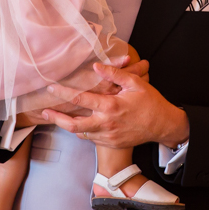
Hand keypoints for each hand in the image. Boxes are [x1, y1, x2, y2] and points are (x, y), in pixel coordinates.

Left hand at [43, 62, 188, 148]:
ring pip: (81, 134)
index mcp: (110, 106)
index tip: (51, 88)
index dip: (63, 93)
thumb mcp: (135, 83)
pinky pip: (91, 139)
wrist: (163, 126)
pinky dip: (83, 131)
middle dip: (56, 119)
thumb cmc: (150, 102)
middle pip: (73, 125)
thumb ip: (114, 74)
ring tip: (57, 117)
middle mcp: (106, 124)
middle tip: (44, 112)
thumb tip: (96, 66)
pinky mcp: (111, 143)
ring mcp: (108, 136)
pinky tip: (78, 123)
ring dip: (68, 126)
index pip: (80, 99)